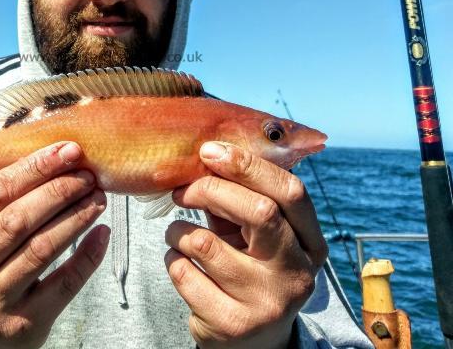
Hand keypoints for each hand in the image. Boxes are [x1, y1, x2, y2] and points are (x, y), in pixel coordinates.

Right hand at [0, 141, 109, 348]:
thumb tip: (53, 155)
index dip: (33, 168)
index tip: (66, 150)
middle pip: (17, 220)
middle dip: (58, 191)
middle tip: (87, 174)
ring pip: (41, 249)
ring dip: (76, 217)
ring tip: (98, 197)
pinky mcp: (24, 324)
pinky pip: (64, 284)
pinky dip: (88, 254)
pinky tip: (102, 231)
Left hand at [165, 142, 327, 348]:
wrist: (251, 340)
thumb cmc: (248, 267)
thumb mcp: (253, 233)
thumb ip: (239, 199)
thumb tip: (207, 155)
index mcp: (310, 243)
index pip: (290, 191)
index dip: (248, 165)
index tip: (210, 151)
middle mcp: (297, 273)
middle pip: (259, 211)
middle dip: (209, 189)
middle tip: (181, 190)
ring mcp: (267, 303)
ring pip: (204, 243)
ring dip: (177, 230)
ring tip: (177, 234)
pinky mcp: (232, 324)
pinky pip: (183, 272)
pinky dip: (171, 258)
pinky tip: (180, 261)